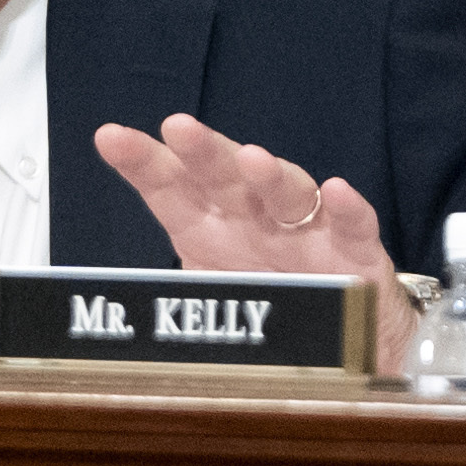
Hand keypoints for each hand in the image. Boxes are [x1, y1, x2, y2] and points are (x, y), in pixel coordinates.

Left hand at [93, 113, 414, 372]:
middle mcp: (253, 219)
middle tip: (178, 128)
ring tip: (252, 160)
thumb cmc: (268, 304)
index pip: (169, 188)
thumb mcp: (208, 304)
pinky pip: (353, 227)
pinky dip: (348, 210)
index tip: (110, 138)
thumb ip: (171, 310)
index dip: (141, 162)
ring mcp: (304, 231)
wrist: (345, 336)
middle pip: (224, 177)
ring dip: (270, 175)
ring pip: (287, 194)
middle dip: (202, 151)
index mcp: (208, 228)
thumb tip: (123, 328)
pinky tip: (336, 192)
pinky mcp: (355, 252)